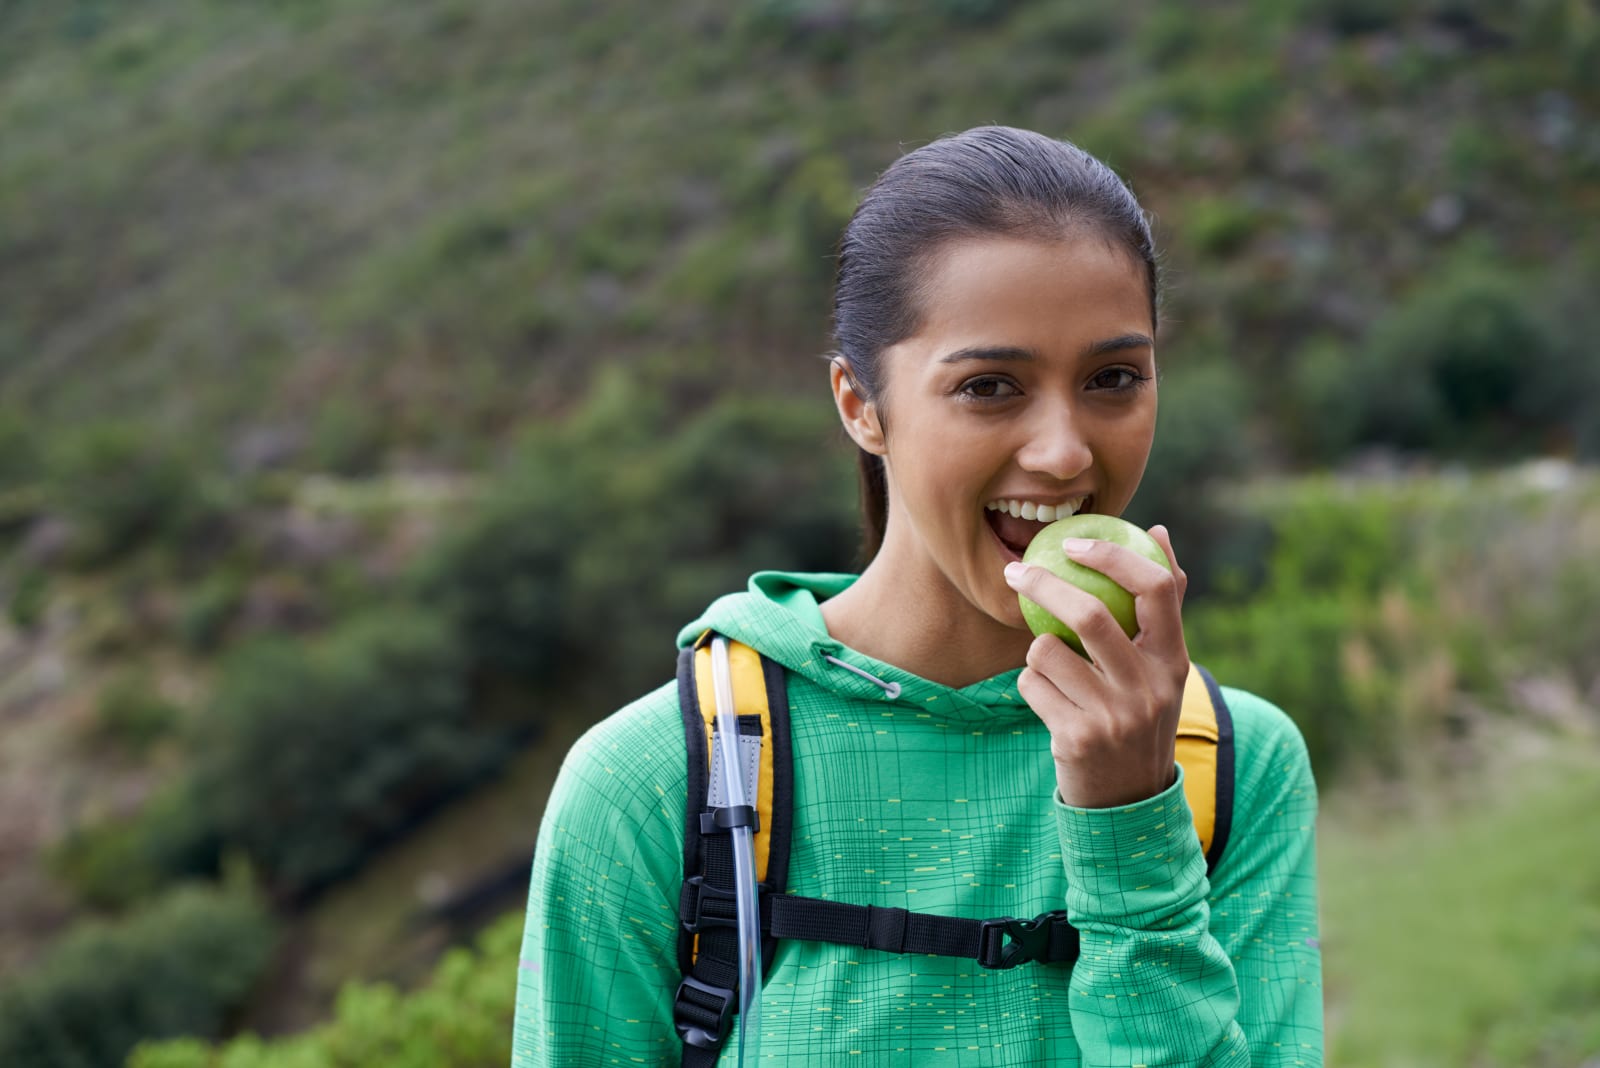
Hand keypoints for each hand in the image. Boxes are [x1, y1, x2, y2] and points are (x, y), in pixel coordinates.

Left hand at [1003, 524, 1189, 808]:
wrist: (1127, 799)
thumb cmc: (1137, 713)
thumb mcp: (1161, 668)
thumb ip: (1161, 604)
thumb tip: (1157, 532)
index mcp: (1173, 661)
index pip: (1157, 588)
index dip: (1114, 556)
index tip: (1074, 542)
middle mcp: (1148, 688)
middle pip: (1089, 614)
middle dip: (1043, 585)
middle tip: (1016, 571)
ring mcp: (1113, 716)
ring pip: (1048, 650)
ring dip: (1038, 652)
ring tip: (1053, 671)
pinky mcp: (1076, 739)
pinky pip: (1031, 684)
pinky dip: (1031, 684)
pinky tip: (1049, 702)